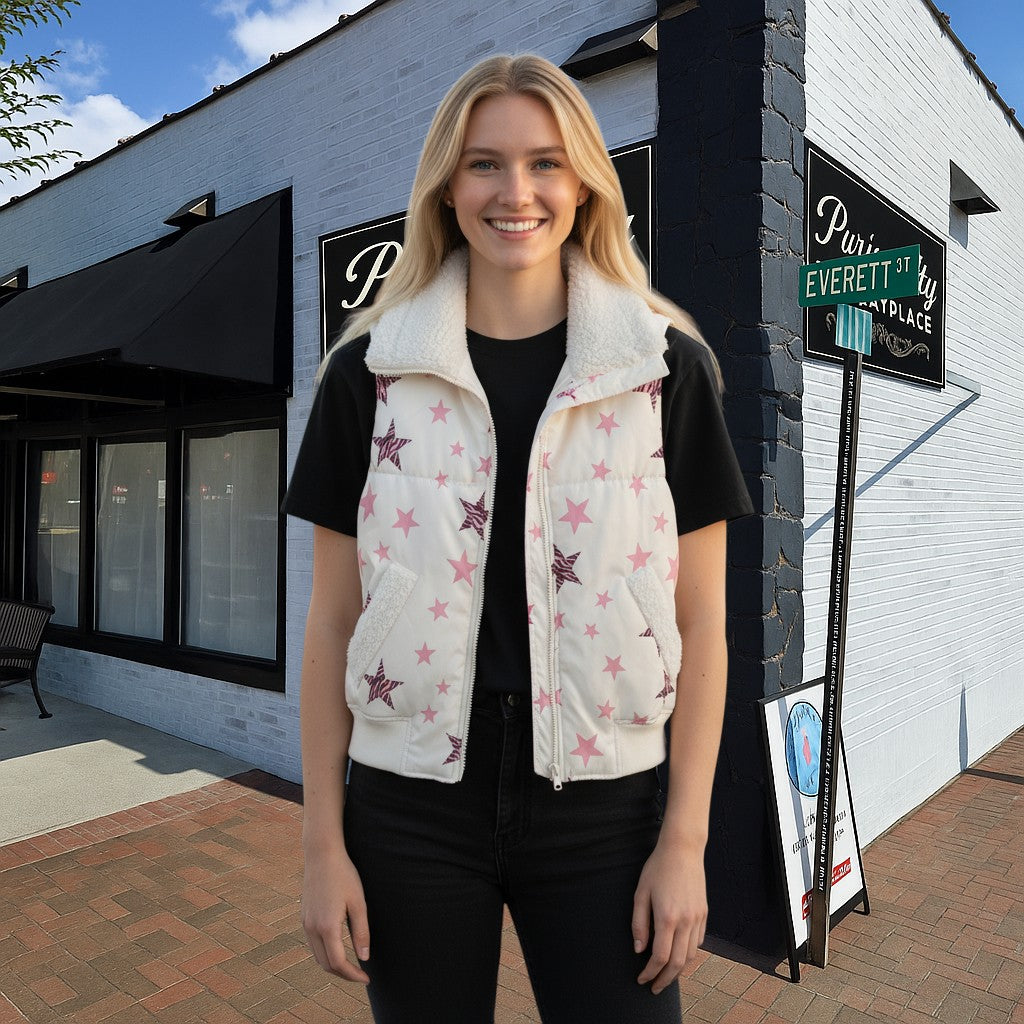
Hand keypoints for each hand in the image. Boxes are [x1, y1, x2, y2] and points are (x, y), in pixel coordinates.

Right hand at [301, 842, 370, 983]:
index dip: (353, 975)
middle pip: (326, 965)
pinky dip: (325, 952)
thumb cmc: (344, 875)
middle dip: (343, 974)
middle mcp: (312, 929)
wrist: (321, 855)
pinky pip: (313, 944)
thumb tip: (364, 958)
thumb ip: (361, 931)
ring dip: (333, 965)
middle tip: (361, 974)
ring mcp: (305, 923)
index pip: (338, 964)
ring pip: (317, 956)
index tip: (366, 978)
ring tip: (351, 964)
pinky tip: (338, 948)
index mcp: (327, 927)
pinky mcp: (304, 917)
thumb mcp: (358, 902)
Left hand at [632, 839, 707, 994]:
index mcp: (667, 917)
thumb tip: (639, 949)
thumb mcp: (641, 893)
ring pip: (690, 955)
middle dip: (665, 980)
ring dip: (678, 970)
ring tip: (665, 975)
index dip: (650, 973)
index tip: (642, 979)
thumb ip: (639, 923)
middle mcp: (686, 921)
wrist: (683, 849)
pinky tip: (679, 953)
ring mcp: (698, 918)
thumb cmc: (658, 868)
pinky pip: (698, 941)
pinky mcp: (704, 913)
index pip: (660, 957)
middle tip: (654, 988)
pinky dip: (688, 953)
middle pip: (678, 963)